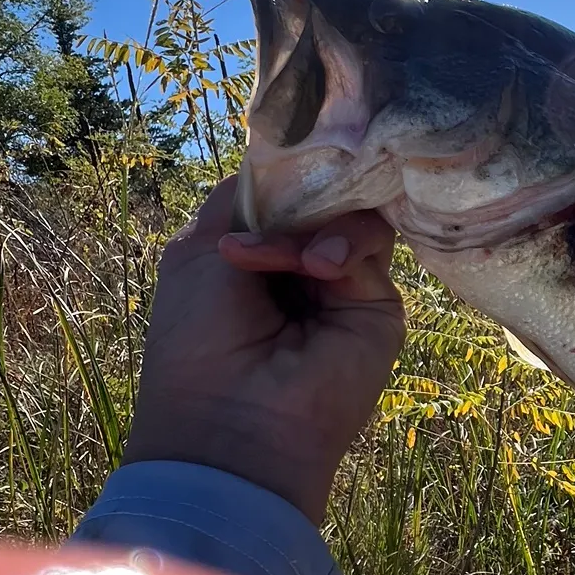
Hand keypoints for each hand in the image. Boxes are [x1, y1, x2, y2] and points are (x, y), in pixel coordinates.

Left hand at [123, 178, 404, 523]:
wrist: (232, 428)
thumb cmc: (197, 342)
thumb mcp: (202, 250)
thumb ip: (245, 199)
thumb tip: (291, 163)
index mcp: (257, 254)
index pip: (286, 190)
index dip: (287, 169)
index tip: (286, 146)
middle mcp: (302, 267)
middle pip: (325, 194)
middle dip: (305, 192)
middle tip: (281, 210)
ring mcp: (343, 287)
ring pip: (354, 215)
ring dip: (319, 226)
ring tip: (296, 262)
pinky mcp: (377, 308)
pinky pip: (371, 247)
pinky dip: (340, 247)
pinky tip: (317, 270)